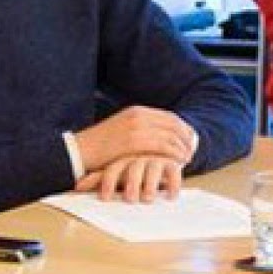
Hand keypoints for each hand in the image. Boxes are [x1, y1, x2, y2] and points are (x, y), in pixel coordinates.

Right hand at [74, 105, 195, 172]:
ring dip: (183, 147)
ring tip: (187, 158)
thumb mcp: (122, 130)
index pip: (169, 117)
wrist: (81, 150)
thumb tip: (159, 137)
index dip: (183, 128)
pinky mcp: (135, 140)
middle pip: (173, 124)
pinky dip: (174, 153)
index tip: (190, 140)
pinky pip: (163, 146)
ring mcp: (137, 126)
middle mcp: (139, 115)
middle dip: (186, 137)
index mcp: (136, 111)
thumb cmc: (101, 145)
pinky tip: (179, 162)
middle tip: (192, 150)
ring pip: (171, 135)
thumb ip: (140, 129)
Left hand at [74, 154, 182, 202]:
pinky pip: (174, 172)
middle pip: (134, 168)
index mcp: (122, 157)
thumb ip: (98, 177)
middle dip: (131, 183)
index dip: (108, 182)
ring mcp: (156, 157)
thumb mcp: (115, 170)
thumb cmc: (132, 166)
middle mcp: (139, 156)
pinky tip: (171, 196)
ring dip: (151, 184)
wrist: (159, 147)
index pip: (113, 168)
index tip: (105, 198)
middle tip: (130, 199)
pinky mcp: (172, 162)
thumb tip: (76, 186)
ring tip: (148, 199)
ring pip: (153, 169)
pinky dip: (173, 184)